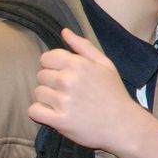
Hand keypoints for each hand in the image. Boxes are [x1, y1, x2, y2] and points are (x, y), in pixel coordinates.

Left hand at [26, 28, 149, 153]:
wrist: (123, 125)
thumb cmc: (114, 93)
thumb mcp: (105, 64)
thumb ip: (83, 46)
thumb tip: (64, 32)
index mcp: (78, 64)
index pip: (46, 58)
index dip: (53, 67)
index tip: (65, 77)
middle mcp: (68, 80)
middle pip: (41, 76)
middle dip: (51, 83)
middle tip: (68, 93)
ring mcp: (63, 101)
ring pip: (37, 93)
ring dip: (47, 99)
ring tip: (64, 104)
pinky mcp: (59, 120)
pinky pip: (34, 111)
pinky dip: (40, 113)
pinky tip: (54, 114)